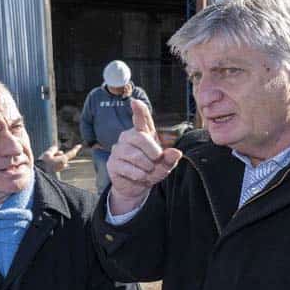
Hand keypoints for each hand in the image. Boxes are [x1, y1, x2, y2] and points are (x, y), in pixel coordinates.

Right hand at [38, 143, 82, 174]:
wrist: (40, 175)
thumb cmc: (43, 164)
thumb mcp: (47, 154)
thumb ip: (53, 149)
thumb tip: (57, 148)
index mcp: (63, 160)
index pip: (71, 153)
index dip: (75, 149)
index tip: (80, 145)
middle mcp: (63, 164)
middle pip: (62, 155)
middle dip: (57, 154)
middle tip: (49, 156)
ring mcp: (61, 168)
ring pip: (59, 159)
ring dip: (54, 158)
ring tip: (47, 161)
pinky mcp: (58, 170)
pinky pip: (57, 163)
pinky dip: (53, 162)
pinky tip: (48, 164)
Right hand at [107, 99, 180, 214]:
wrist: (136, 187)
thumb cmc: (150, 171)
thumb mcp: (164, 166)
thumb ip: (170, 159)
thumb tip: (177, 153)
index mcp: (142, 133)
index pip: (141, 119)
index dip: (139, 110)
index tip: (135, 102)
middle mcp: (128, 137)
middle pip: (139, 137)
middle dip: (152, 152)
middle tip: (156, 160)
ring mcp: (118, 149)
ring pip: (134, 155)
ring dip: (146, 166)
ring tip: (148, 171)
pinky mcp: (112, 163)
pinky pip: (127, 168)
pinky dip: (139, 175)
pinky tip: (140, 176)